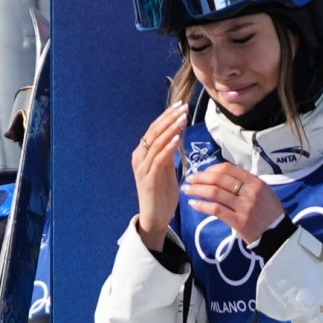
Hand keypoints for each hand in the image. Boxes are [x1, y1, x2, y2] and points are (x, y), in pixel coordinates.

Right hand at [133, 102, 188, 249]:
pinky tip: (177, 139)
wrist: (155, 216)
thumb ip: (167, 152)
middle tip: (183, 107)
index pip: (154, 129)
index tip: (181, 106)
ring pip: (156, 143)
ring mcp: (142, 168)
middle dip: (169, 118)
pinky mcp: (148, 179)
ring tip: (182, 118)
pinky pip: (158, 159)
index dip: (167, 116)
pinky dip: (167, 148)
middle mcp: (139, 158)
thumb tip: (175, 135)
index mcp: (142, 153)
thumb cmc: (161, 192)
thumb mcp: (165, 168)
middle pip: (154, 132)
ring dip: (170, 129)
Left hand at [182, 162, 284, 243]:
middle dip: (201, 177)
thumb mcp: (264, 192)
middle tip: (190, 179)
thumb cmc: (270, 212)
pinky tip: (194, 204)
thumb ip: (247, 183)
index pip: (228, 169)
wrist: (278, 234)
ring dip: (198, 190)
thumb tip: (223, 176)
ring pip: (215, 193)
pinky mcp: (239, 222)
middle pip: (219, 179)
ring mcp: (244, 207)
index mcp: (256, 182)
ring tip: (188, 190)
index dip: (211, 169)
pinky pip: (216, 210)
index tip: (202, 172)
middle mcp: (250, 192)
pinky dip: (202, 206)